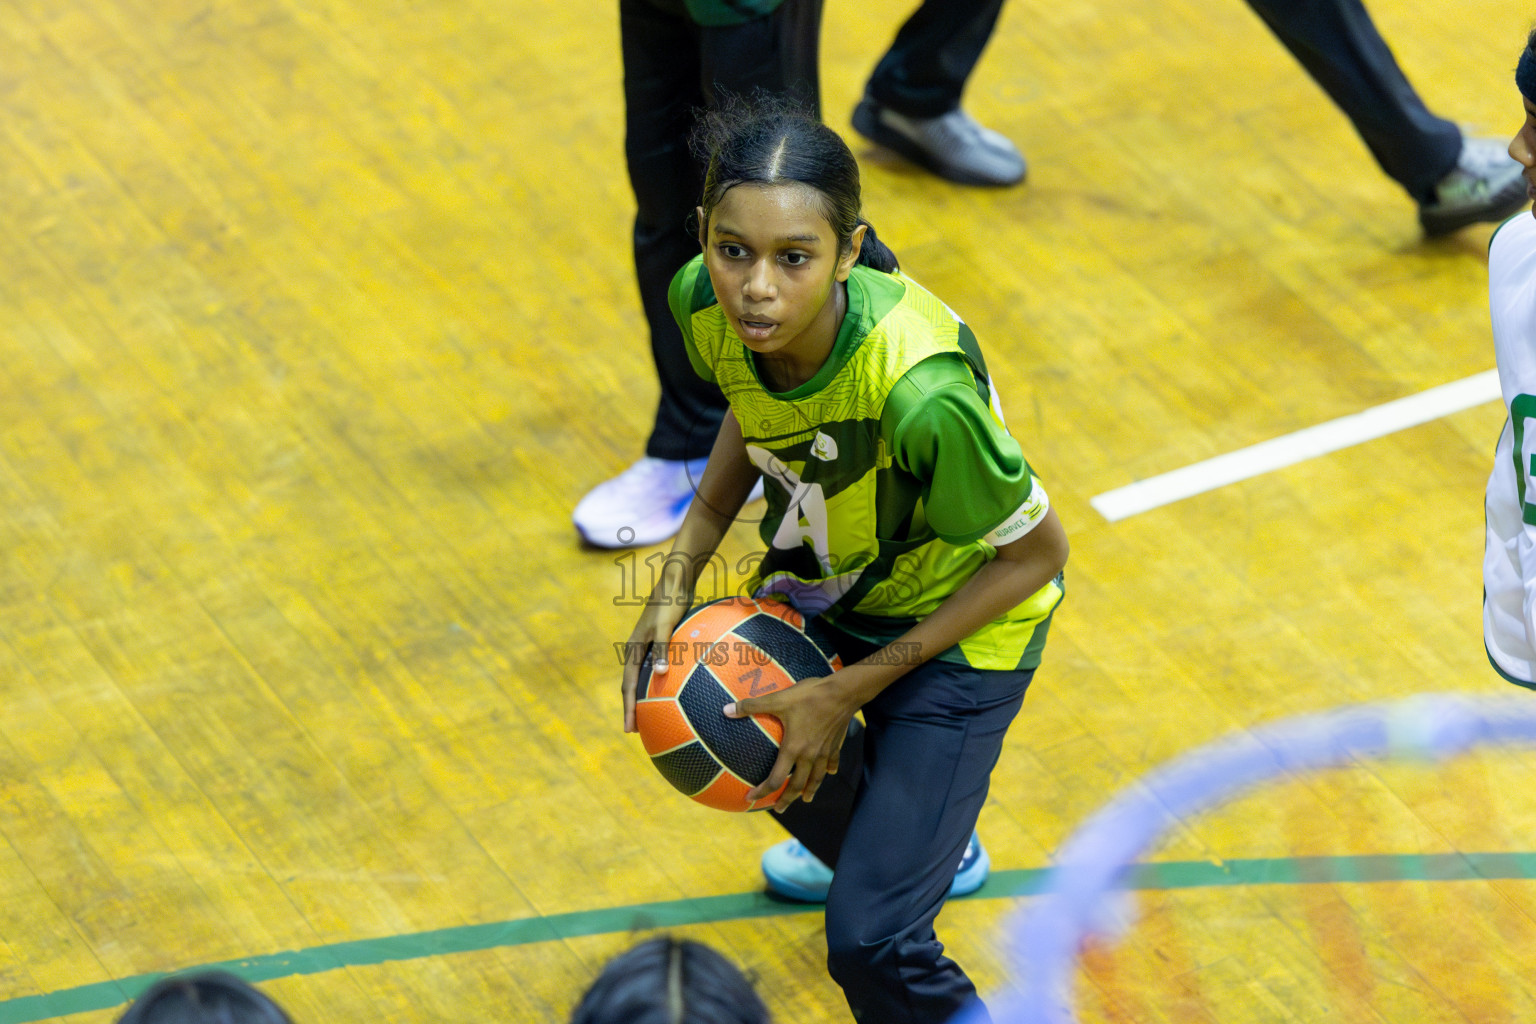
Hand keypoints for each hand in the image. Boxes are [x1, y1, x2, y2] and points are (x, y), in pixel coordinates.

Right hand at [621, 578, 691, 732]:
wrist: (675, 584)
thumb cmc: (670, 604)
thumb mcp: (665, 626)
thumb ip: (663, 648)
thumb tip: (661, 674)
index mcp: (634, 650)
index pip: (628, 686)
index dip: (628, 708)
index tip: (629, 728)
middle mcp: (638, 651)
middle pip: (632, 686)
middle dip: (632, 708)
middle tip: (635, 730)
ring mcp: (648, 648)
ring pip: (642, 679)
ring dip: (643, 698)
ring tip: (650, 717)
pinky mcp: (660, 644)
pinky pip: (657, 669)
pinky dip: (658, 683)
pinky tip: (671, 691)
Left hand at [726, 674, 858, 811]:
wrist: (843, 692)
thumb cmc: (809, 696)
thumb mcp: (778, 699)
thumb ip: (751, 706)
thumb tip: (726, 709)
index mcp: (793, 749)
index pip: (775, 779)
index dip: (762, 791)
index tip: (751, 798)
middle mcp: (809, 756)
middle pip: (797, 785)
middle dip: (787, 800)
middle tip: (779, 809)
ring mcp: (824, 752)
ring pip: (817, 778)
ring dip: (810, 790)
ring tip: (806, 799)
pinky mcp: (836, 744)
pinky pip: (832, 762)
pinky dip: (829, 770)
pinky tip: (831, 773)